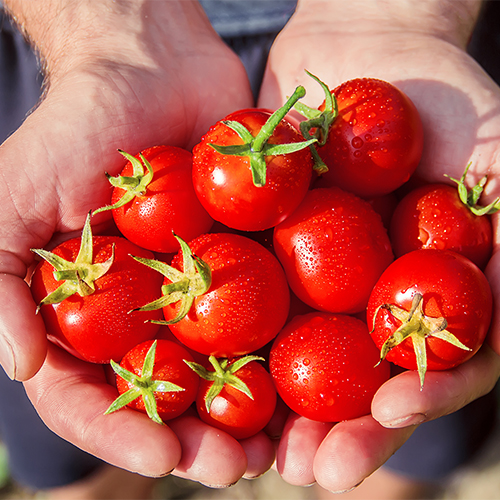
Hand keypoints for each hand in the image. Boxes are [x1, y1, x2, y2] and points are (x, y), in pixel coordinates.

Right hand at [0, 0, 273, 483]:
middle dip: (198, 440)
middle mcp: (146, 315)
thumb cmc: (76, 128)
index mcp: (88, 314)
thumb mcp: (15, 197)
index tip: (163, 454)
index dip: (122, 432)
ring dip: (249, 416)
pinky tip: (311, 383)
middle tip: (236, 468)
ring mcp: (203, 291)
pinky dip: (287, 353)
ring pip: (225, 372)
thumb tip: (21, 365)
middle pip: (170, 398)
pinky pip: (269, 316)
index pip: (94, 394)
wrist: (153, 70)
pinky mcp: (250, 262)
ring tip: (278, 448)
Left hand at [259, 0, 499, 491]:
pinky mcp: (259, 252)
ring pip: (291, 359)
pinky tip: (202, 371)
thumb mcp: (499, 160)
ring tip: (249, 452)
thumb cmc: (448, 101)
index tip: (388, 414)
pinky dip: (223, 337)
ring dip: (273, 410)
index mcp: (425, 298)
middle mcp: (367, 301)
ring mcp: (312, 282)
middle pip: (354, 383)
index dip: (416, 399)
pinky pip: (239, 300)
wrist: (367, 49)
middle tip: (310, 470)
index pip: (428, 371)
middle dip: (337, 430)